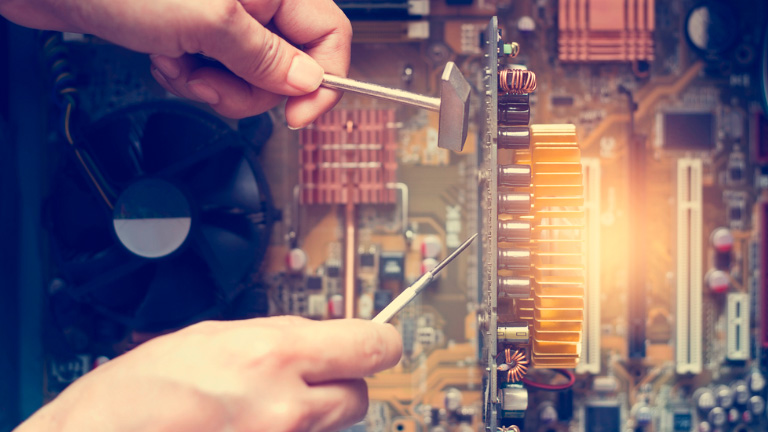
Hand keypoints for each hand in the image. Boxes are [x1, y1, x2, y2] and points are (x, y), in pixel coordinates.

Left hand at [0, 0, 351, 125]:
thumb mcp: (209, 23)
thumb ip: (265, 56)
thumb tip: (309, 82)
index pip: (330, 35)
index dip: (323, 79)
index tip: (297, 114)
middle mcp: (257, 2)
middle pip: (288, 66)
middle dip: (247, 86)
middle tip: (212, 80)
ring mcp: (227, 19)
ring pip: (249, 78)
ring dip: (211, 84)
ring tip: (178, 61)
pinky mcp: (200, 35)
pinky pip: (216, 76)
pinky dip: (189, 78)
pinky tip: (164, 57)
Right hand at [16, 317, 401, 431]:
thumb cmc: (137, 393)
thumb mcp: (212, 338)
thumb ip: (278, 338)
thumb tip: (323, 340)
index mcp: (273, 355)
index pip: (371, 346)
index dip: (378, 343)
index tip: (377, 343)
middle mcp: (286, 407)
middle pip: (359, 397)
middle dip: (339, 386)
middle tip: (305, 381)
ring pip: (331, 428)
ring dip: (311, 418)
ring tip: (261, 410)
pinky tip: (250, 427)